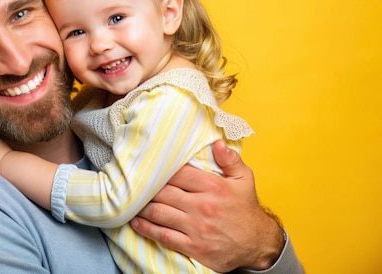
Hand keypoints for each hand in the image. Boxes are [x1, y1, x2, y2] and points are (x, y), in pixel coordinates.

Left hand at [130, 140, 283, 271]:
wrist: (258, 244)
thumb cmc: (246, 208)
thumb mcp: (244, 179)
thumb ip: (230, 159)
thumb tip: (217, 142)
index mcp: (213, 186)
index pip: (177, 172)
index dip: (160, 169)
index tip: (148, 166)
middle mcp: (203, 206)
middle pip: (164, 192)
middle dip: (147, 188)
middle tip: (134, 183)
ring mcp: (196, 228)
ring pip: (159, 213)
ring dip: (142, 207)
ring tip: (131, 201)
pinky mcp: (193, 247)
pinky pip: (163, 236)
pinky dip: (146, 228)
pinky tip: (136, 222)